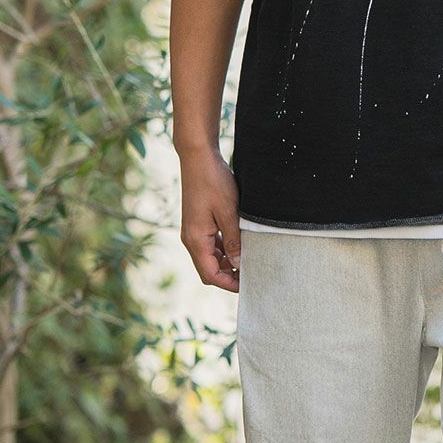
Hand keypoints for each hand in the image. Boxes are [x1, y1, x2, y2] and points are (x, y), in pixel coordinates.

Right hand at [178, 146, 242, 291]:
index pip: (210, 275)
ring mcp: (193, 231)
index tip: (249, 284)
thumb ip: (234, 240)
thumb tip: (239, 263)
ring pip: (210, 258)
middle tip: (252, 274)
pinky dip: (224, 250)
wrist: (198, 158)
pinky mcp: (198, 224)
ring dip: (228, 263)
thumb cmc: (213, 182)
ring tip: (249, 260)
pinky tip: (239, 245)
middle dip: (229, 276)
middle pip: (209, 270)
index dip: (229, 284)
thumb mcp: (229, 212)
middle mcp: (190, 239)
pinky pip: (210, 245)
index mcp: (195, 240)